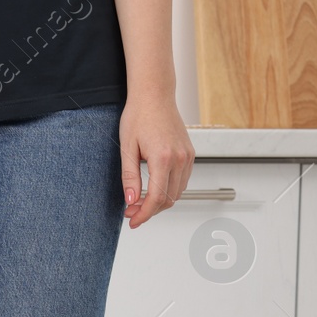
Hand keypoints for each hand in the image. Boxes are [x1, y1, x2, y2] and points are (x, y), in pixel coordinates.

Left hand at [119, 96, 194, 228]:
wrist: (154, 96)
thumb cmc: (138, 117)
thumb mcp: (127, 149)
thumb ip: (129, 177)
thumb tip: (130, 201)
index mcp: (163, 158)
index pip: (155, 198)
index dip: (144, 214)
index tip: (132, 221)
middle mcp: (180, 159)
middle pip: (168, 199)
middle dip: (149, 210)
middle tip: (130, 212)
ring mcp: (188, 156)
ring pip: (177, 192)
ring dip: (159, 202)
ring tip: (139, 202)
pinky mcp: (190, 154)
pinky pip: (182, 181)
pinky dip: (168, 190)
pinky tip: (152, 189)